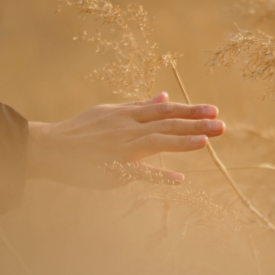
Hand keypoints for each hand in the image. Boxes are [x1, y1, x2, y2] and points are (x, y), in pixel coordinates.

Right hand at [25, 92, 224, 187]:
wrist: (52, 147)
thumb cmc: (82, 129)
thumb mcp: (111, 111)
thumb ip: (139, 106)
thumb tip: (164, 96)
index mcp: (128, 114)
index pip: (165, 110)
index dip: (190, 110)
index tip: (213, 110)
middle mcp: (128, 128)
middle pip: (167, 124)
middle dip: (196, 124)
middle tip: (222, 126)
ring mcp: (121, 148)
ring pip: (156, 142)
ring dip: (182, 141)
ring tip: (206, 142)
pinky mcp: (113, 168)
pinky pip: (138, 172)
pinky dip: (158, 175)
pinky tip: (178, 179)